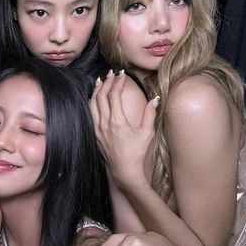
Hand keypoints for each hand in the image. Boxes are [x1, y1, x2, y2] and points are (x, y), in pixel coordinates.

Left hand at [89, 71, 157, 186]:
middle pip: (102, 96)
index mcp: (117, 121)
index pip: (114, 95)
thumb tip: (155, 99)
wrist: (125, 171)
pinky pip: (90, 112)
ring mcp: (98, 128)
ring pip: (93, 103)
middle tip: (112, 73)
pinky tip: (95, 97)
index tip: (122, 75)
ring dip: (97, 90)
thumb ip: (150, 114)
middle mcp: (105, 123)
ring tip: (102, 80)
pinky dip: (92, 101)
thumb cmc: (137, 153)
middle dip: (107, 82)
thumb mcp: (147, 133)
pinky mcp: (95, 133)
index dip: (118, 82)